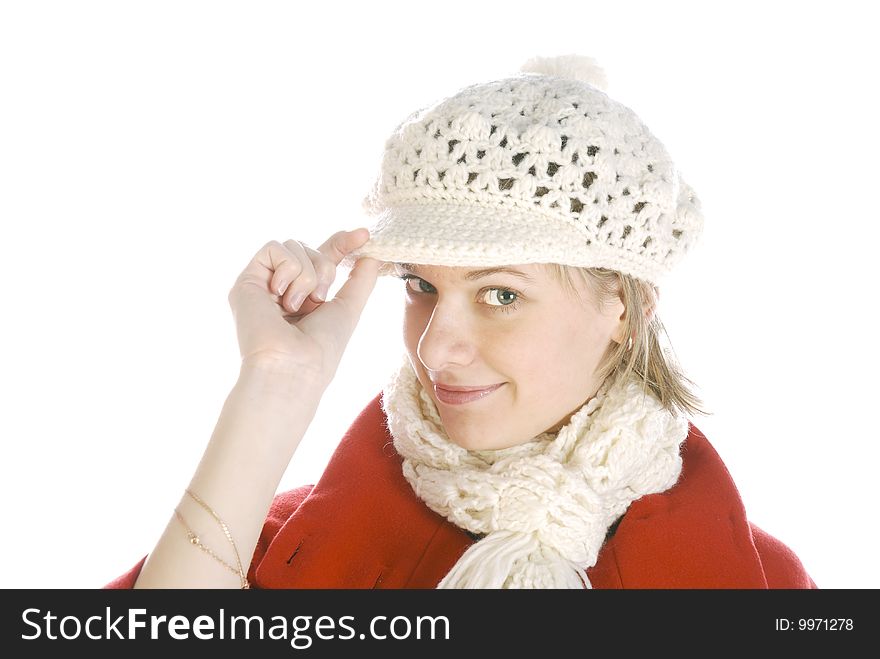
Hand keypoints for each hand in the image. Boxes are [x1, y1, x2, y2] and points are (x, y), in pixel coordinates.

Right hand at [227, 228, 380, 385]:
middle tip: (318, 299)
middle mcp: (282, 289)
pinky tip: (281, 296)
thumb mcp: (348, 308)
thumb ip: (360, 281)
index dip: (342, 244)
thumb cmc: (321, 349)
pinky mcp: (247, 280)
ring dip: (307, 274)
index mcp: (305, 298)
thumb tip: (372, 255)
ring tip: (297, 306)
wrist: (293, 365)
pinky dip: (288, 269)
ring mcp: (263, 285)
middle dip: (324, 268)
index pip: (323, 258)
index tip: (363, 234)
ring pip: (294, 245)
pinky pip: (275, 248)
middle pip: (309, 248)